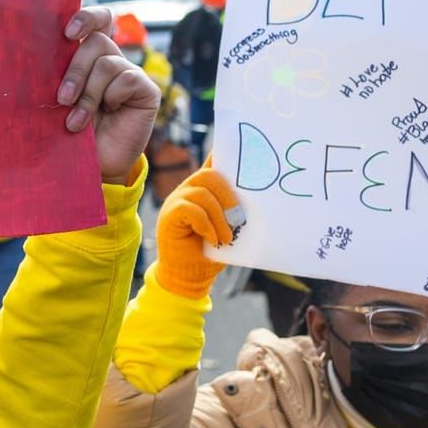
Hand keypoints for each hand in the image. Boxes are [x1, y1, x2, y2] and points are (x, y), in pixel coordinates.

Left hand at [57, 7, 159, 184]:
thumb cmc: (69, 131)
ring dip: (87, 93)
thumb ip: (59, 75)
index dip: (87, 17)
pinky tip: (106, 115)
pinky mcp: (146, 90)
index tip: (68, 32)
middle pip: (96, 41)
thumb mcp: (61, 100)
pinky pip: (126, 79)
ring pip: (107, 63)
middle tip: (62, 98)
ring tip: (76, 120)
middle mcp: (111, 60)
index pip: (97, 21)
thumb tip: (39, 52)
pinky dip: (109, 97)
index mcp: (89, 57)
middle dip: (75, 70)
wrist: (92, 164)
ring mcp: (130, 73)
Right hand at [152, 164, 242, 298]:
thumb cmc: (211, 253)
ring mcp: (176, 201)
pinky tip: (213, 239)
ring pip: (202, 193)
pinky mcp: (169, 216)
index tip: (243, 151)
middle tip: (239, 219)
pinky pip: (190, 210)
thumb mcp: (229, 228)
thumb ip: (235, 211)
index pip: (213, 163)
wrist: (188, 276)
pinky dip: (206, 225)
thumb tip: (258, 200)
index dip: (225, 153)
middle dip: (229, 196)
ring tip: (227, 236)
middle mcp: (188, 190)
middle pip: (209, 175)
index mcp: (204, 190)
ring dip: (220, 217)